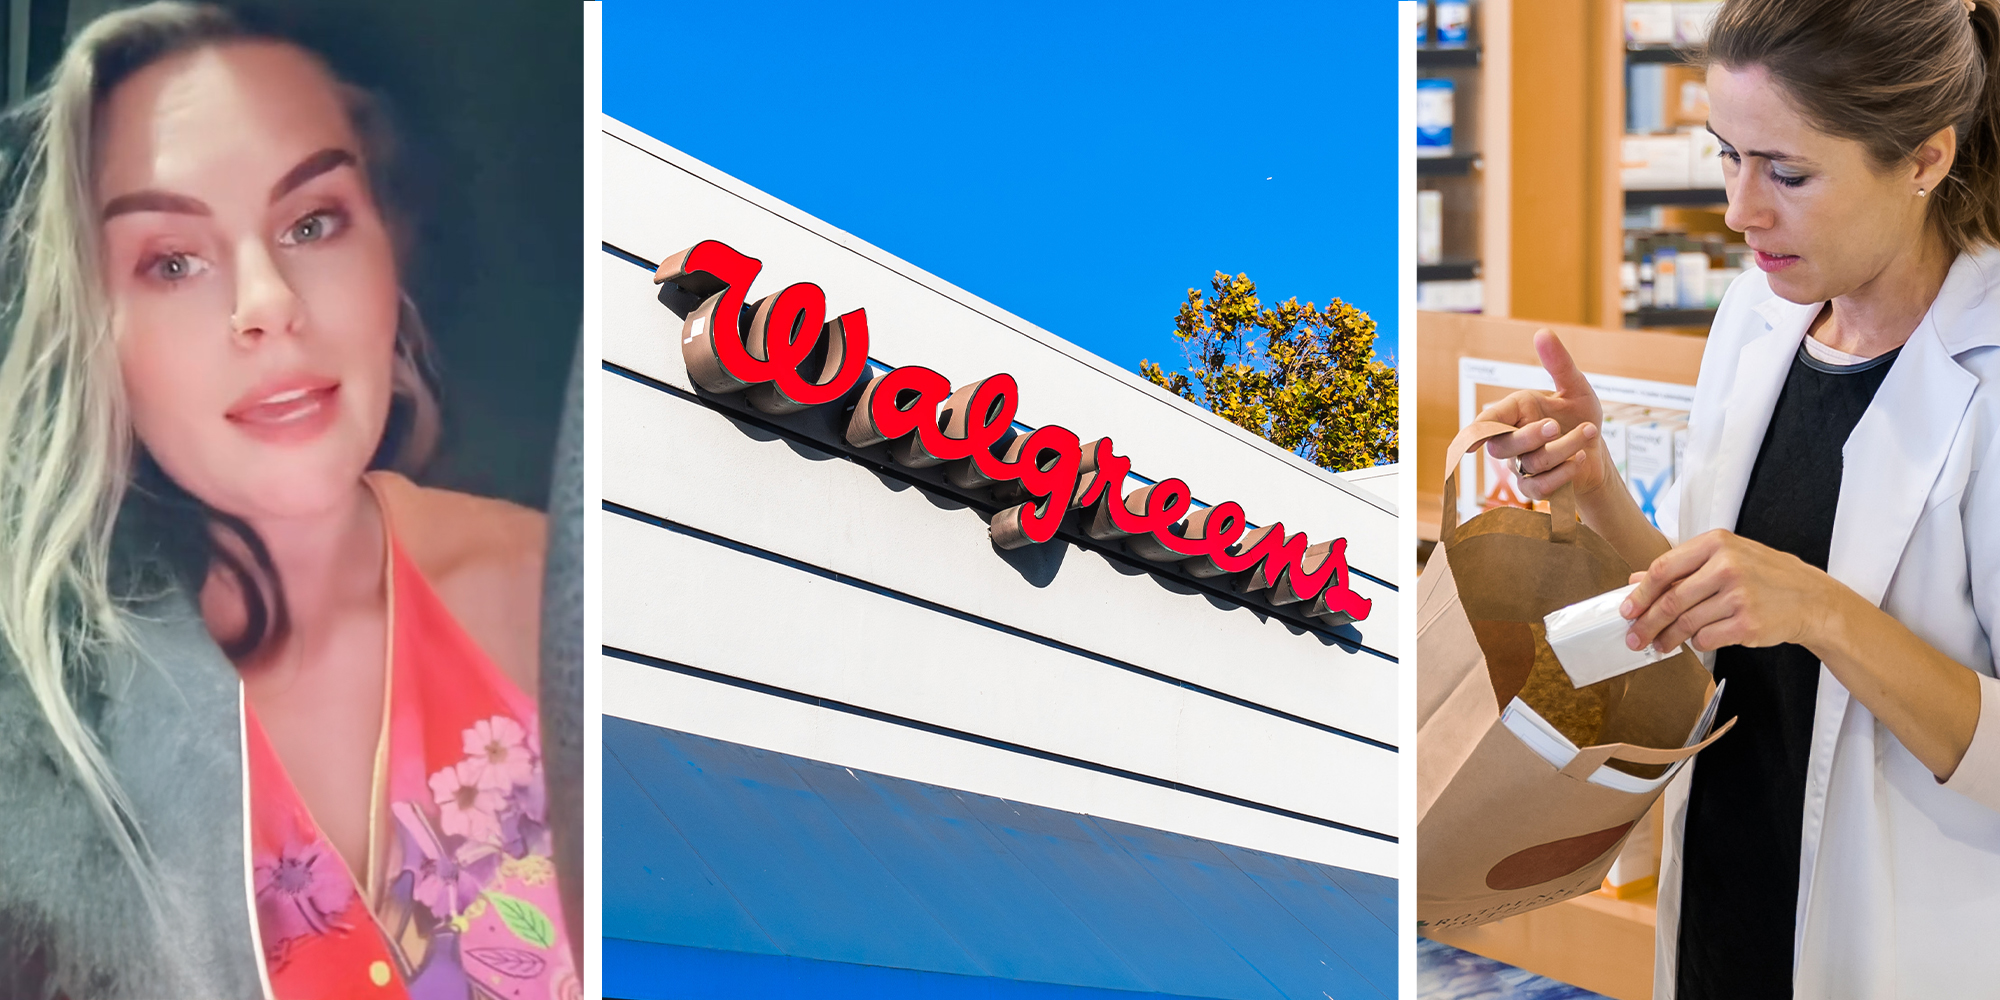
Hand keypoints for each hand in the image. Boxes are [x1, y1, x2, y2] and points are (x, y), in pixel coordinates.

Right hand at [1476, 330, 1610, 501]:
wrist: (1599, 452)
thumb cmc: (1580, 418)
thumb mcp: (1576, 387)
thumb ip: (1559, 363)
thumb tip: (1542, 333)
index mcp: (1515, 413)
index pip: (1487, 424)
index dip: (1474, 434)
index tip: (1470, 445)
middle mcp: (1513, 441)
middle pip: (1502, 446)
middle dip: (1530, 436)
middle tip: (1555, 425)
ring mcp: (1522, 467)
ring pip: (1531, 463)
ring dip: (1565, 447)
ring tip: (1589, 432)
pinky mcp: (1535, 489)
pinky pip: (1541, 487)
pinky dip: (1564, 472)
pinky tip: (1581, 458)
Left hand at [1621, 529, 1840, 653]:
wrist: (1811, 598)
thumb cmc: (1764, 576)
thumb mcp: (1725, 557)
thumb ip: (1681, 567)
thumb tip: (1635, 580)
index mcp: (1716, 543)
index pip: (1664, 569)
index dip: (1640, 593)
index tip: (1626, 610)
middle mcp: (1727, 566)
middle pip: (1671, 600)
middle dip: (1647, 623)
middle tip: (1634, 637)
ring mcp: (1739, 595)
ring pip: (1687, 623)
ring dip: (1667, 639)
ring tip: (1659, 646)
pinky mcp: (1748, 623)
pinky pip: (1706, 639)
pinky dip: (1696, 643)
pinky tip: (1695, 642)